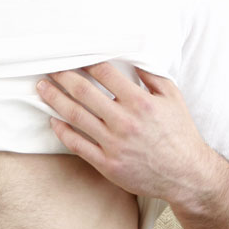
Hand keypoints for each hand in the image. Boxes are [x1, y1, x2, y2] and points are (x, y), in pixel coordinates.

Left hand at [36, 61, 218, 203]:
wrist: (186, 174)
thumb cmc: (180, 133)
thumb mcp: (173, 97)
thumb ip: (151, 75)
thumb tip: (131, 55)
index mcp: (140, 102)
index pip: (104, 73)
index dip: (85, 61)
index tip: (73, 54)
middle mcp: (124, 122)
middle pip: (84, 92)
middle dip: (63, 76)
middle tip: (50, 67)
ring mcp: (114, 144)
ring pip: (75, 116)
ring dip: (55, 99)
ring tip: (42, 88)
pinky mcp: (107, 164)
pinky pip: (77, 145)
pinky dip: (62, 131)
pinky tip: (52, 119)